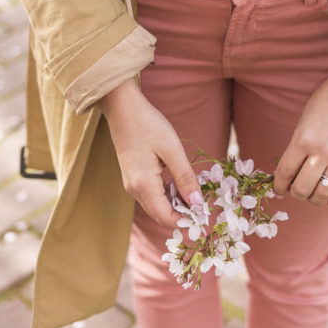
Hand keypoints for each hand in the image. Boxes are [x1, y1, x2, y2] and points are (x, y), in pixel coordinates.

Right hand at [97, 78, 201, 227]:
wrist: (122, 108)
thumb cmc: (148, 124)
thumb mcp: (172, 150)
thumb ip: (185, 178)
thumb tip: (197, 203)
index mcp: (144, 185)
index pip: (166, 218)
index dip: (186, 220)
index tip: (205, 213)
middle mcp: (134, 190)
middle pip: (160, 216)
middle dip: (181, 215)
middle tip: (203, 203)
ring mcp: (131, 184)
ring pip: (155, 207)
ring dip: (174, 204)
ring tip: (193, 190)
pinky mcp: (132, 177)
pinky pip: (150, 196)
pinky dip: (166, 195)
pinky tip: (178, 182)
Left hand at [272, 40, 327, 212]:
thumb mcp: (304, 120)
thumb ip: (298, 145)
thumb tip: (290, 172)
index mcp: (302, 139)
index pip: (284, 174)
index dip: (279, 187)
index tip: (279, 189)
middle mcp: (321, 151)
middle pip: (302, 188)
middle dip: (295, 194)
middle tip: (297, 190)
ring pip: (323, 193)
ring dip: (315, 199)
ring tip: (314, 195)